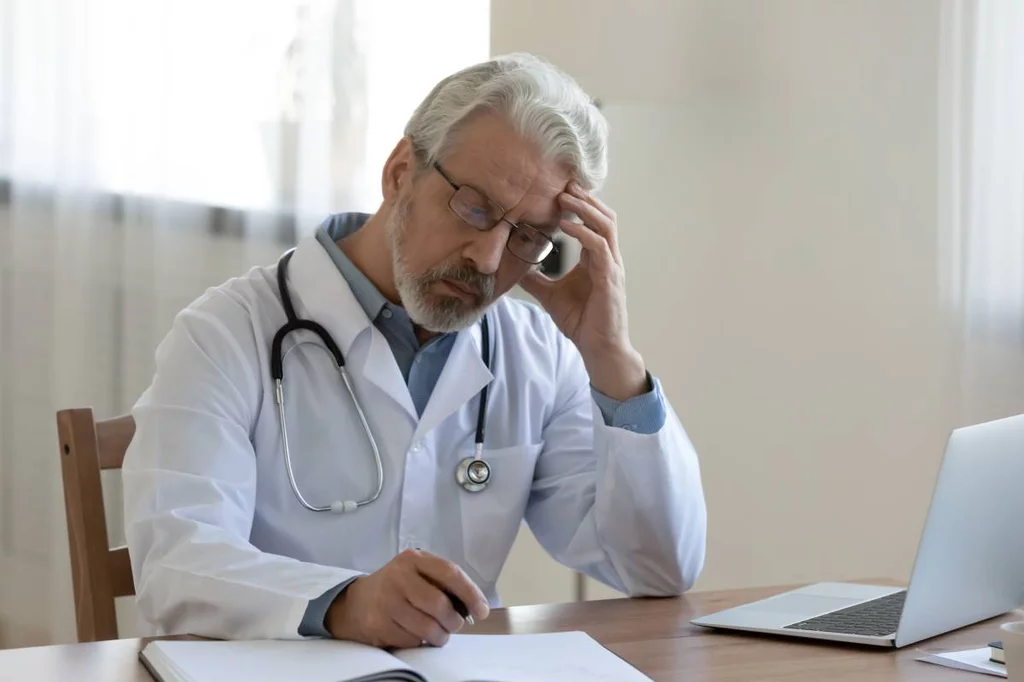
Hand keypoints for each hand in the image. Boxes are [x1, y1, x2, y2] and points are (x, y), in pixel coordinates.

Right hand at [326, 549, 488, 647]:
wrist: (356, 602)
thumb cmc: (397, 587)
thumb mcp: (416, 573)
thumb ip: (443, 582)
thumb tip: (475, 606)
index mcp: (413, 560)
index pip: (450, 573)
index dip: (471, 593)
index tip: (482, 610)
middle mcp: (398, 577)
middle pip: (439, 604)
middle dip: (454, 621)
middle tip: (455, 625)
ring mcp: (387, 601)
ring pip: (427, 627)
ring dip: (440, 636)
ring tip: (439, 634)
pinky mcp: (378, 624)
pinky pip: (412, 640)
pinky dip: (420, 642)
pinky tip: (416, 634)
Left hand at [519, 182, 647, 400]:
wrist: (598, 348)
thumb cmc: (581, 321)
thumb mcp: (550, 296)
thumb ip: (536, 280)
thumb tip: (515, 269)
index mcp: (597, 259)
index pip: (593, 222)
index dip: (581, 205)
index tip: (559, 190)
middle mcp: (608, 259)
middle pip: (604, 216)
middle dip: (585, 198)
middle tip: (563, 184)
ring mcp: (612, 267)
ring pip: (606, 226)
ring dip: (586, 209)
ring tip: (566, 197)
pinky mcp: (610, 279)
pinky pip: (600, 248)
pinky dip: (584, 233)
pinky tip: (566, 225)